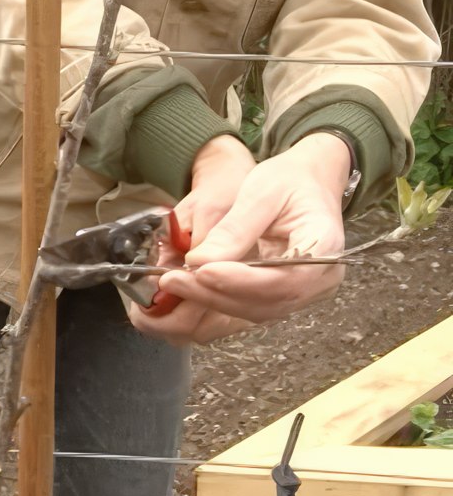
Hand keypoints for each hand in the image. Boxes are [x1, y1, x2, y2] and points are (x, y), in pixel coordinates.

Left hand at [132, 132, 350, 344]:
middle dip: (213, 296)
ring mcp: (298, 297)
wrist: (309, 184)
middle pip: (262, 304)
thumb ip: (234, 228)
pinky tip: (182, 297)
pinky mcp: (276, 301)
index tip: (201, 272)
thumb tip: (199, 262)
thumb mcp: (263, 190)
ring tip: (171, 288)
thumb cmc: (291, 181)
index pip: (283, 280)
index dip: (240, 281)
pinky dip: (210, 310)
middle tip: (173, 281)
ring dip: (206, 307)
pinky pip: (241, 314)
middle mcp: (317, 283)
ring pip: (248, 315)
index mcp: (324, 249)